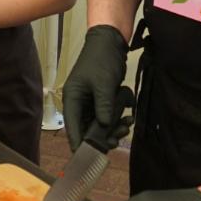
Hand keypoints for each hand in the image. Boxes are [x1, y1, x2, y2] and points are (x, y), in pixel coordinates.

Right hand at [62, 24, 128, 150]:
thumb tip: (105, 127)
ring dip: (113, 128)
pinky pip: (107, 115)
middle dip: (102, 136)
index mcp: (72, 99)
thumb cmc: (102, 60)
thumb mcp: (103, 84)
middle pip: (87, 129)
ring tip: (126, 126)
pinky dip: (117, 119)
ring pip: (99, 124)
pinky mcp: (101, 99)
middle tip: (118, 140)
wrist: (110, 42)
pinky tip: (128, 118)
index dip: (79, 143)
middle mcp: (79, 103)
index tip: (87, 158)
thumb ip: (103, 106)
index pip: (72, 127)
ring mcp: (90, 101)